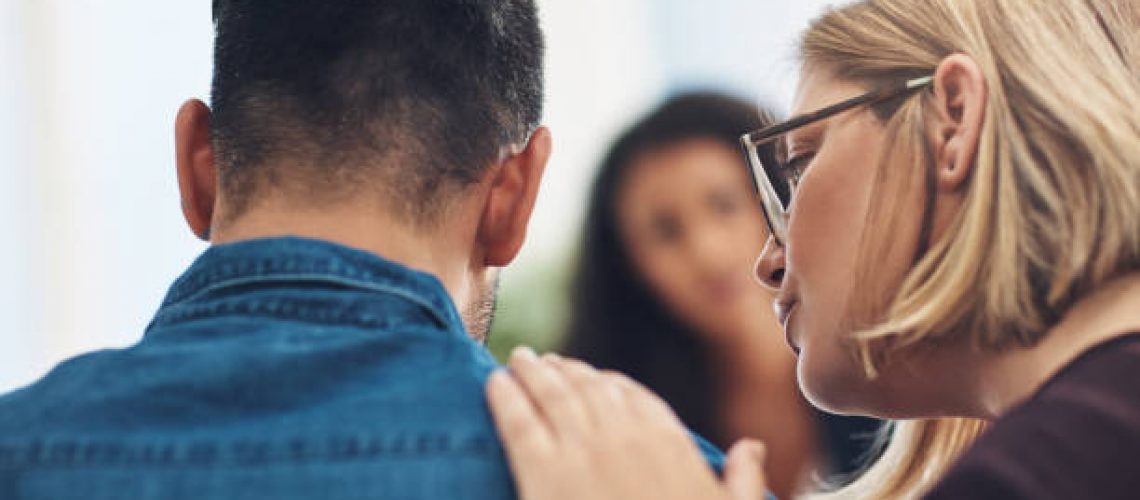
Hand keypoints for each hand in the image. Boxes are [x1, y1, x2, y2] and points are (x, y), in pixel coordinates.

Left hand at [486, 347, 769, 499]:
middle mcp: (622, 436)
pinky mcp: (540, 475)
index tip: (592, 375)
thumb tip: (751, 446)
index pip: (632, 395)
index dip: (607, 381)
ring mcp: (579, 452)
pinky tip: (493, 383)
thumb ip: (743, 477)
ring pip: (551, 395)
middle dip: (565, 370)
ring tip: (519, 360)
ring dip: (532, 372)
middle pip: (587, 387)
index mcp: (666, 441)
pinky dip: (505, 398)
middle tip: (545, 361)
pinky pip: (518, 423)